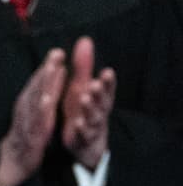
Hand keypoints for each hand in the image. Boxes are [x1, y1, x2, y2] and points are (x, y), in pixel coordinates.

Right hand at [0, 49, 66, 185]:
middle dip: (46, 71)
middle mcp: (24, 113)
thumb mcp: (33, 116)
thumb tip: (50, 75)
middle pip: (36, 89)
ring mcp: (27, 126)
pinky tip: (48, 101)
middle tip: (57, 54)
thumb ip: (41, 96)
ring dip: (43, 86)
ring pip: (35, 102)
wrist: (13, 166)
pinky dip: (41, 111)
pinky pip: (37, 123)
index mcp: (27, 107)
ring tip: (53, 71)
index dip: (47, 69)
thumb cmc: (26, 137)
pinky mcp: (31, 139)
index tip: (58, 54)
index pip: (37, 85)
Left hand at [58, 36, 114, 170]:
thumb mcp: (82, 87)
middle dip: (99, 93)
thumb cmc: (83, 110)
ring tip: (85, 99)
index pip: (106, 89)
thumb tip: (85, 40)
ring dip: (89, 109)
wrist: (85, 145)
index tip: (107, 72)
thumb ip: (84, 67)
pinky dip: (81, 130)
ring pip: (93, 118)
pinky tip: (77, 124)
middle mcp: (98, 112)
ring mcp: (92, 127)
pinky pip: (83, 135)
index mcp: (98, 99)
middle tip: (95, 84)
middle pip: (102, 102)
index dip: (108, 82)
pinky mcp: (82, 140)